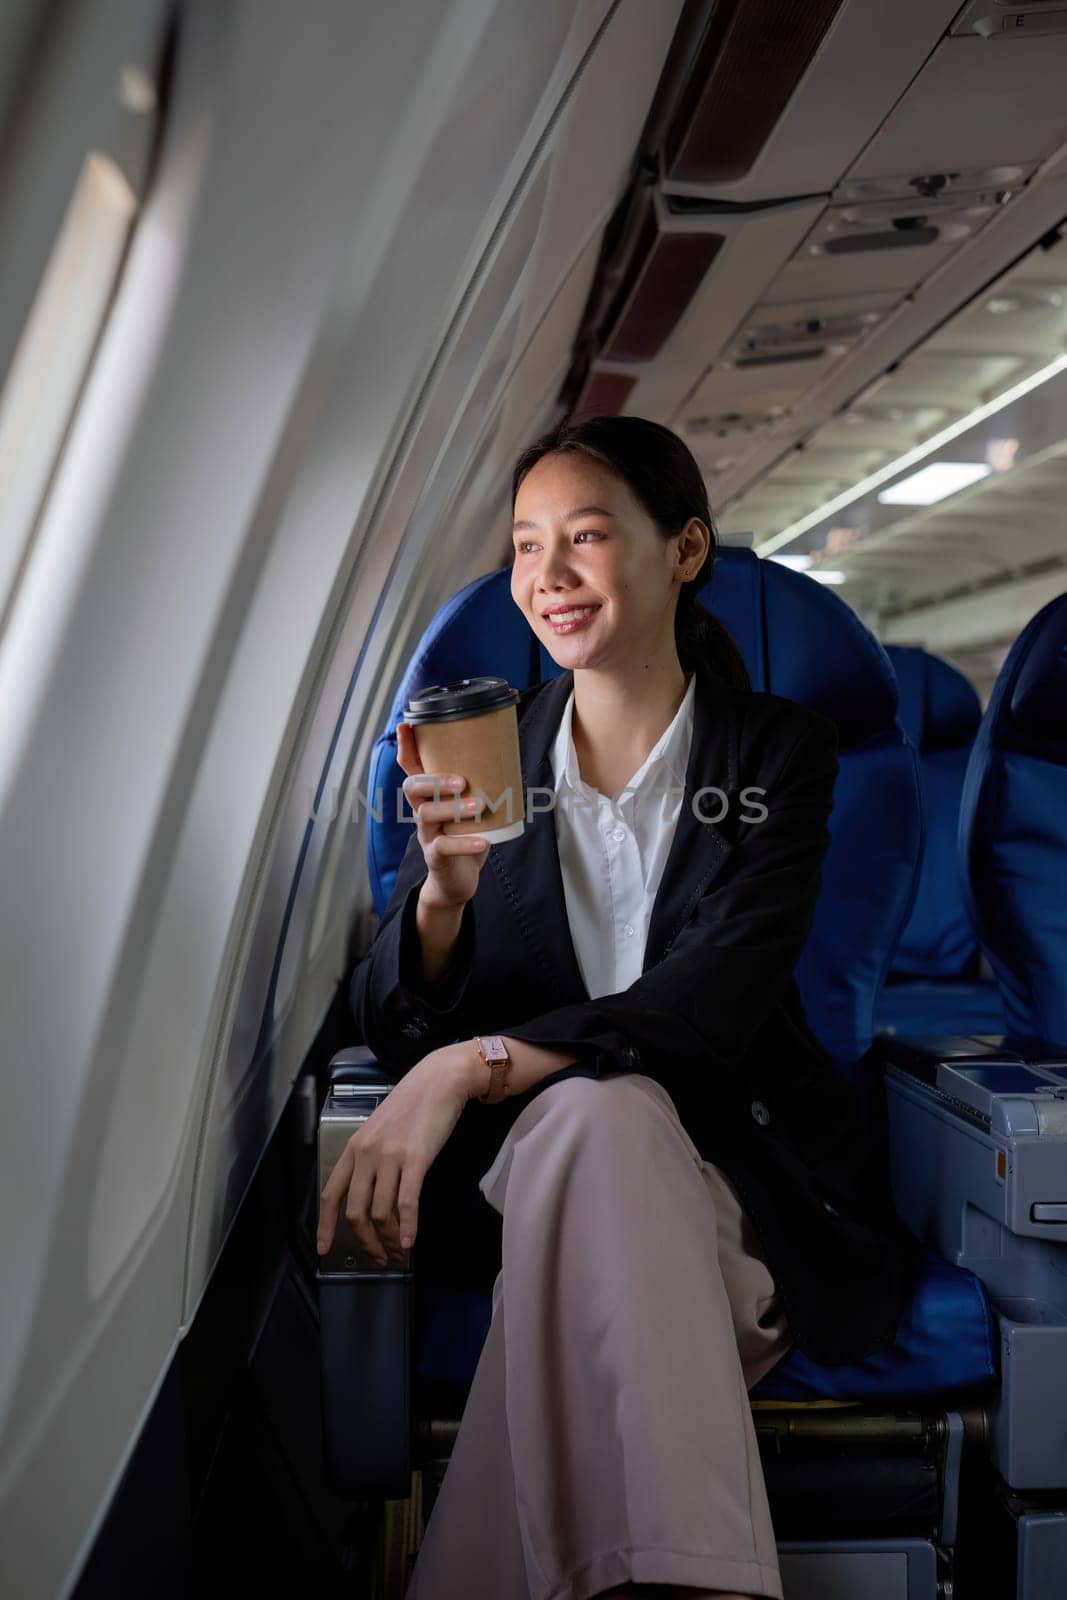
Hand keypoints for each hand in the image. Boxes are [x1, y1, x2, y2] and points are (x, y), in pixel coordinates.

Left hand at [316, 1043, 481, 1265]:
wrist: (439, 1081)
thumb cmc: (413, 1105)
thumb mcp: (381, 1131)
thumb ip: (372, 1160)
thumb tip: (374, 1198)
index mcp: (354, 1148)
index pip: (331, 1193)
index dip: (326, 1225)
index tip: (325, 1249)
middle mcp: (367, 1154)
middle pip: (355, 1212)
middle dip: (366, 1242)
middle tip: (378, 1258)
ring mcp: (390, 1157)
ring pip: (381, 1213)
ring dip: (389, 1239)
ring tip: (398, 1252)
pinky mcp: (415, 1159)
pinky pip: (407, 1203)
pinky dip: (408, 1227)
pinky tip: (411, 1241)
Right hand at [397, 722, 492, 910]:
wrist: (458, 880)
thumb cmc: (466, 836)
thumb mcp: (470, 807)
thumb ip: (480, 785)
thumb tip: (509, 755)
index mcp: (429, 795)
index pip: (410, 767)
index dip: (406, 746)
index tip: (407, 724)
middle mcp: (422, 811)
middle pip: (412, 788)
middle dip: (434, 780)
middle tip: (461, 780)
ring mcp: (426, 834)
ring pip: (426, 815)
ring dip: (453, 808)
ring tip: (479, 807)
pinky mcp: (435, 857)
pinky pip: (444, 848)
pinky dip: (464, 844)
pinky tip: (483, 841)